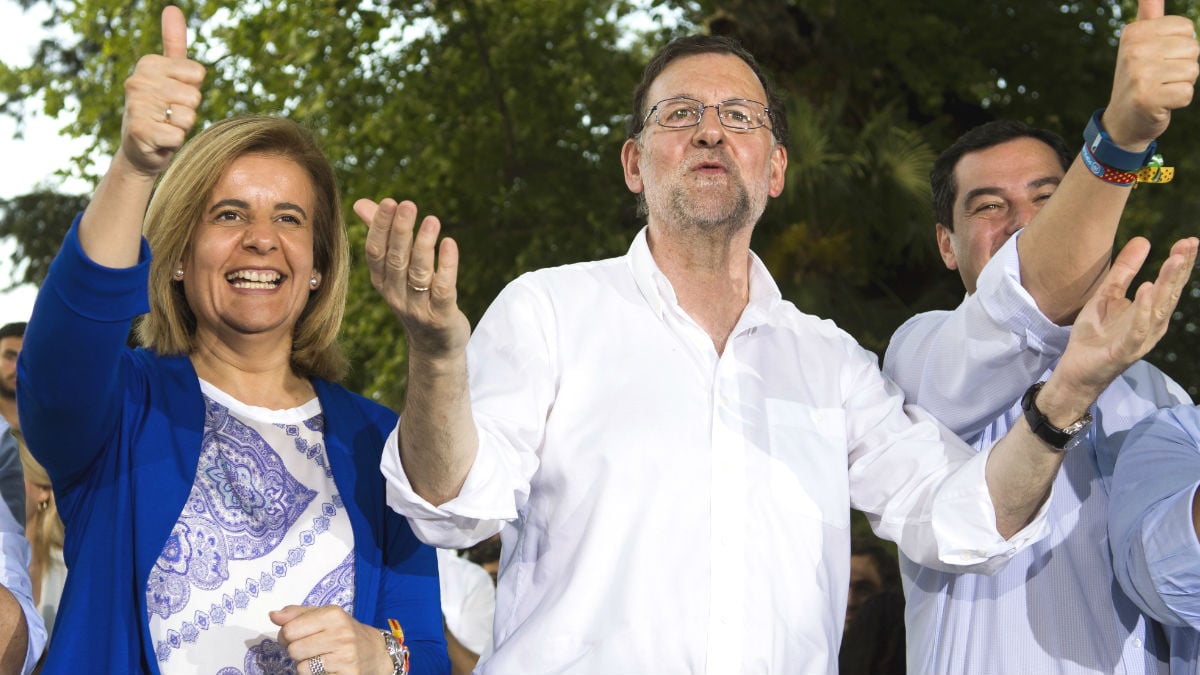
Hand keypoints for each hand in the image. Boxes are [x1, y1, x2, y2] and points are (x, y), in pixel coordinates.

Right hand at [118, 5, 204, 176]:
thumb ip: (174, 43)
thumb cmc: (161, 109)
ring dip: (181, 127)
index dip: (192, 90)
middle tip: (170, 116)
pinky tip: (160, 141)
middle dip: (188, 110)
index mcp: (149, 64)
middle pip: (194, 96)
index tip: (175, 97)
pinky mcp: (141, 132)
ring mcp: (137, 107)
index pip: (197, 74)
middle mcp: (138, 82)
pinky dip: (174, 143)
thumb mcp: (170, 74)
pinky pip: (179, 136)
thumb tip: (173, 8)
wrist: (140, 149)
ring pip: (188, 116)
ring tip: (165, 127)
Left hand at [270, 604, 392, 674]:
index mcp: (333, 615)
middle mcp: (341, 634)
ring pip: (302, 668)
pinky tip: (328, 669)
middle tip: (309, 649)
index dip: (286, 636)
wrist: (377, 652)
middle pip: (294, 650)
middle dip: (296, 652)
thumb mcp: (325, 616)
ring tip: (320, 659)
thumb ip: (297, 614)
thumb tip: (273, 615)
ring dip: (306, 666)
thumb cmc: (344, 632)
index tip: (296, 637)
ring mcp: (345, 657)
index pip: (289, 630)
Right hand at [357, 198, 470, 355]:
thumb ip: (381, 234)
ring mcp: (418, 307)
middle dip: (400, 231)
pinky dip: (447, 266)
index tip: (390, 202)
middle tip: (408, 205)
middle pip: (396, 261)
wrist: (434, 346)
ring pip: (419, 274)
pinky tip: (450, 244)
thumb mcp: (395, 270)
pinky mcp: (441, 316)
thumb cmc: (415, 297)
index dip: (381, 228)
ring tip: (432, 220)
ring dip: (424, 245)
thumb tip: (360, 203)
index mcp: (382, 281)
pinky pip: (443, 290)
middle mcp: (396, 295)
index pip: (376, 252)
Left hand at [1047, 235, 1197, 419]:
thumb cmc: (1095, 334)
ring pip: (1159, 308)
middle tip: (1189, 244)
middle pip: (1170, 292)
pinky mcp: (1126, 350)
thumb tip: (1144, 239)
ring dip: (1167, 283)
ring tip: (1174, 260)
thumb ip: (1124, 271)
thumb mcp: (1107, 295)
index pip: (1168, 283)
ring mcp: (1141, 337)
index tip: (1189, 240)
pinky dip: (1143, 309)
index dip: (1180, 263)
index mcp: (1150, 310)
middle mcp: (1152, 323)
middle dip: (1180, 269)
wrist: (1076, 368)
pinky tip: (1147, 289)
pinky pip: (1138, 328)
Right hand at [1104, 0, 1198, 148]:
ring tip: (1160, 89)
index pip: (1187, 29)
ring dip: (1182, 84)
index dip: (1180, 47)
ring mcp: (1139, 75)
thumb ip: (1149, 12)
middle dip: (1184, 66)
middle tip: (1160, 78)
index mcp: (1134, 32)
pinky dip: (1178, 102)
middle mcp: (1133, 51)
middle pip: (1193, 49)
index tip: (1159, 59)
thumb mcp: (1139, 43)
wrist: (1122, 121)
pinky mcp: (1148, 98)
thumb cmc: (1139, 78)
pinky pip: (1187, 93)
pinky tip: (1160, 104)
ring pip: (1192, 71)